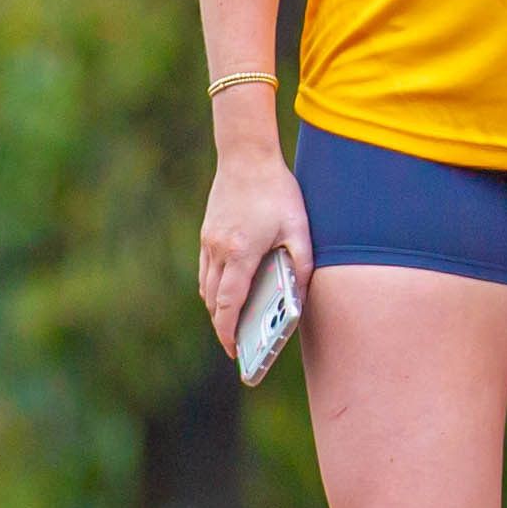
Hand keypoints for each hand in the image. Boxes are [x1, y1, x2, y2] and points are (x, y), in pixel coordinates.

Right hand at [199, 149, 313, 358]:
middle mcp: (219, 250)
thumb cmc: (277, 191)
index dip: (228, 332)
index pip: (229, 304)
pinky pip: (205, 270)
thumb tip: (298, 296)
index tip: (234, 351)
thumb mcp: (299, 228)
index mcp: (241, 253)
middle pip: (214, 300)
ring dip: (217, 307)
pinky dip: (213, 287)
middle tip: (237, 343)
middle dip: (223, 325)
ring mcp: (209, 241)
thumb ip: (301, 263)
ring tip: (234, 322)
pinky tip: (228, 292)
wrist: (246, 156)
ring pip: (206, 286)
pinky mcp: (207, 232)